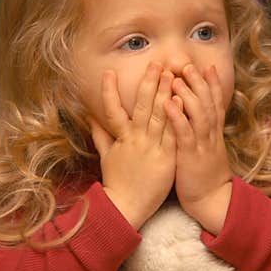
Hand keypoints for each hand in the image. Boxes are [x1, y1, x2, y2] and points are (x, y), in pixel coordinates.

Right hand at [89, 61, 176, 229]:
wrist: (127, 207)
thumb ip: (100, 136)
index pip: (112, 110)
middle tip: (156, 63)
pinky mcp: (166, 159)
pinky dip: (176, 118)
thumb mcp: (106, 158)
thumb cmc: (117, 183)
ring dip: (165, 93)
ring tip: (170, 74)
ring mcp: (151, 149)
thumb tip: (89, 117)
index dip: (109, 91)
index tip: (108, 72)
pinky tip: (181, 102)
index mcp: (121, 139)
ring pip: (158, 116)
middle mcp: (135, 140)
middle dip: (149, 84)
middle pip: (142, 107)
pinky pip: (172, 134)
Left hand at [164, 63, 233, 232]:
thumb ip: (202, 131)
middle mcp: (210, 135)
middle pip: (207, 102)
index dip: (212, 84)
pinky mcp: (190, 156)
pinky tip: (168, 104)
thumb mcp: (207, 149)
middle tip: (188, 64)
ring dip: (187, 95)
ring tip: (177, 78)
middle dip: (198, 83)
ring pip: (198, 114)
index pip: (215, 103)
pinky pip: (184, 133)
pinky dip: (177, 117)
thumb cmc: (204, 175)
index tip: (206, 66)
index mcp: (213, 133)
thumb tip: (195, 115)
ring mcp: (201, 145)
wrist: (212, 200)